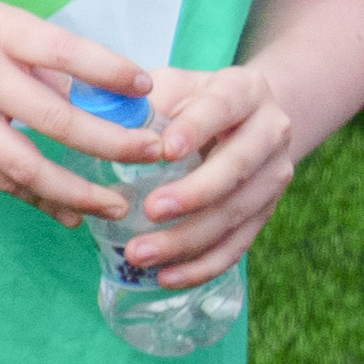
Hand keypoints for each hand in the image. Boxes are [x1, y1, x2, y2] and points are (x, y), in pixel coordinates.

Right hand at [0, 0, 153, 224]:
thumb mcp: (0, 19)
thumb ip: (47, 57)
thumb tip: (107, 97)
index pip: (64, 52)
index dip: (110, 72)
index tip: (148, 90)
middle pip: (54, 119)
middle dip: (112, 142)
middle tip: (153, 153)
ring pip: (25, 165)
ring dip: (77, 190)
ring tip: (116, 204)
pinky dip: (38, 199)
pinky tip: (70, 212)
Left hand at [90, 55, 307, 286]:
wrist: (242, 118)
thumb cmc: (188, 100)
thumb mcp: (167, 85)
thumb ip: (136, 98)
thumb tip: (89, 116)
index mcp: (244, 91)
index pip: (223, 107)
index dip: (196, 129)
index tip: (165, 151)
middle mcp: (271, 132)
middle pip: (238, 167)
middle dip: (194, 193)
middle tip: (150, 211)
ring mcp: (274, 176)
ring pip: (237, 212)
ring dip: (189, 238)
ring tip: (140, 253)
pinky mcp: (266, 212)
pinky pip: (238, 245)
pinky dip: (203, 265)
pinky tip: (167, 277)